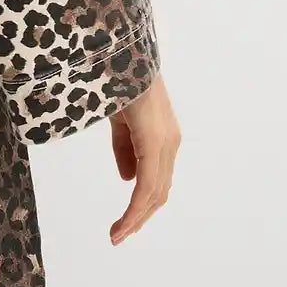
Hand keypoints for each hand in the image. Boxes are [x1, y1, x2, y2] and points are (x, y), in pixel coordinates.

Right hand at [109, 73, 179, 243]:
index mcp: (161, 136)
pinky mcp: (155, 141)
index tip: (122, 225)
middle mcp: (169, 143)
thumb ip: (125, 147)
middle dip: (140, 216)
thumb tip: (127, 179)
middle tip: (120, 234)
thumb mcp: (119, 117)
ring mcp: (165, 142)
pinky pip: (148, 183)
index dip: (140, 205)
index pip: (155, 180)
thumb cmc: (117, 77)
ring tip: (118, 233)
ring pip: (155, 192)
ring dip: (136, 216)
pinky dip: (136, 205)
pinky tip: (125, 219)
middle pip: (159, 192)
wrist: (121, 51)